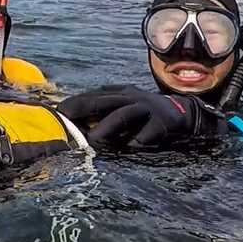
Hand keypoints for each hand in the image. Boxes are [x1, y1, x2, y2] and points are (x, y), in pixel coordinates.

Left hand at [57, 86, 224, 148]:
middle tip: (67, 119)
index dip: (76, 102)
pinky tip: (127, 148)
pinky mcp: (163, 123)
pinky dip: (137, 140)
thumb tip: (77, 128)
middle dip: (85, 107)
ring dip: (107, 127)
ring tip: (94, 140)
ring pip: (124, 114)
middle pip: (105, 100)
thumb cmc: (145, 113)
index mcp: (120, 93)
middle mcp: (131, 97)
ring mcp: (147, 109)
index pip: (94, 95)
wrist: (183, 113)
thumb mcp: (125, 106)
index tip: (59, 111)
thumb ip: (105, 114)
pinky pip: (148, 133)